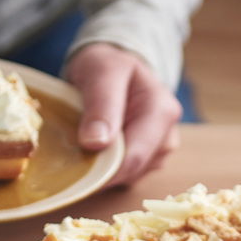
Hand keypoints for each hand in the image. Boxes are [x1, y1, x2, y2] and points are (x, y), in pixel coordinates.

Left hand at [65, 43, 181, 187]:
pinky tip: (97, 150)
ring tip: (85, 146)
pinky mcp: (150, 158)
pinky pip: (127, 175)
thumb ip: (101, 104)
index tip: (74, 171)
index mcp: (162, 111)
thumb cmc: (108, 64)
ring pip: (129, 176)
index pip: (134, 157)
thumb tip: (96, 143)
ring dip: (104, 170)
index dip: (103, 171)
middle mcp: (167, 135)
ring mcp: (160, 149)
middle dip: (102, 171)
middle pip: (132, 170)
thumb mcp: (101, 71)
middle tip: (72, 157)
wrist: (115, 65)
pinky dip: (108, 169)